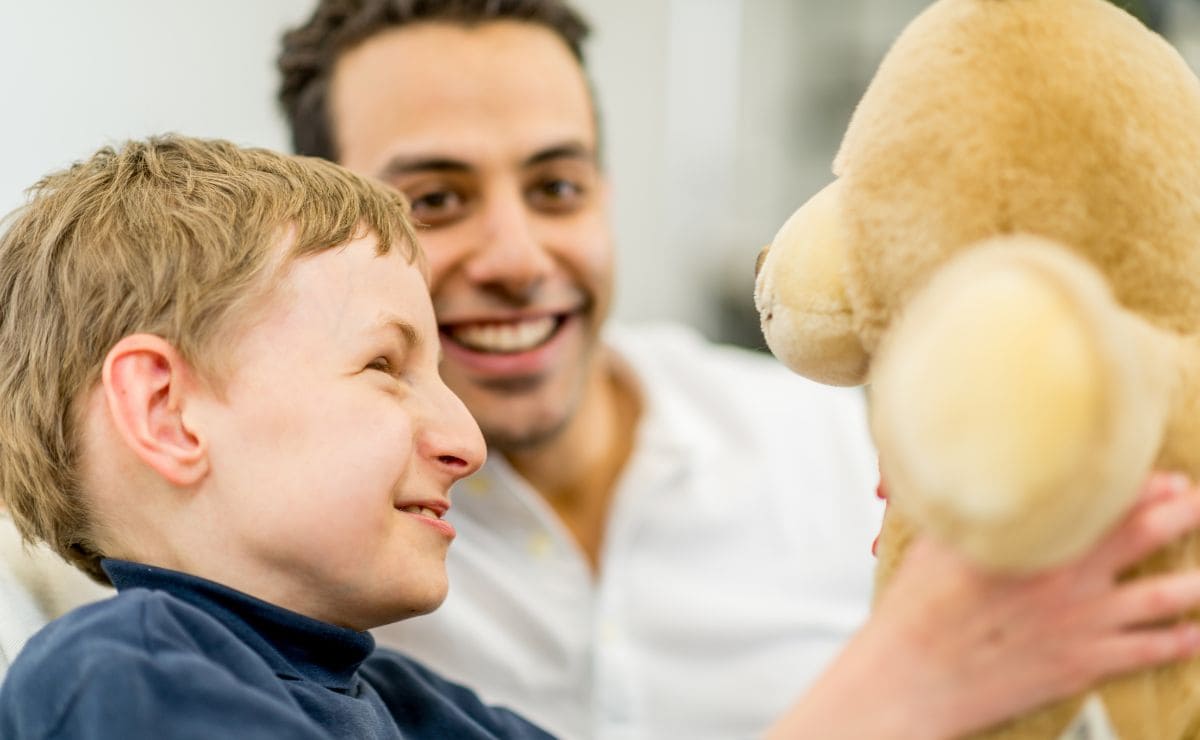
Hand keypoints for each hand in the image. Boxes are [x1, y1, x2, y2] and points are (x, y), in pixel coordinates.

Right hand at [768, 472, 1199, 739]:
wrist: (914, 678)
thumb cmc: (916, 612)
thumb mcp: (937, 542)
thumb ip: (969, 510)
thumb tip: (971, 479)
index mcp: (1030, 538)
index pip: (1100, 496)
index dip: (1140, 483)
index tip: (1161, 478)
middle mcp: (1066, 575)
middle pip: (1145, 533)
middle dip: (1183, 514)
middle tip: (1196, 505)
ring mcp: (1082, 621)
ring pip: (1165, 595)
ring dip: (1196, 580)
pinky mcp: (1084, 663)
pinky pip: (1150, 650)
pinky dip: (1183, 640)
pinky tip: (1195, 633)